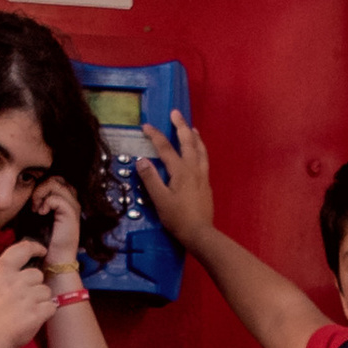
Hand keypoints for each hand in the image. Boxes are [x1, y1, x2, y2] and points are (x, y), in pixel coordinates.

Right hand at [0, 239, 63, 347]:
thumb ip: (2, 276)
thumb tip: (17, 273)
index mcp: (0, 271)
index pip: (23, 249)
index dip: (35, 248)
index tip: (41, 251)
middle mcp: (16, 280)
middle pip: (37, 274)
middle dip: (34, 284)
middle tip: (24, 298)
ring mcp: (28, 296)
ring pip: (46, 291)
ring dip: (40, 300)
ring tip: (26, 311)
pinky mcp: (37, 313)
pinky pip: (51, 306)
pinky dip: (45, 313)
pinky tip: (33, 319)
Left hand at [31, 176, 83, 297]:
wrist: (53, 261)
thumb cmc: (42, 243)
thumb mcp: (33, 218)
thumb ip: (33, 203)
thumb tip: (22, 191)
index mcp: (65, 202)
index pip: (56, 180)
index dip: (42, 184)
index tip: (32, 200)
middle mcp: (72, 202)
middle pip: (58, 178)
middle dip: (42, 186)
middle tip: (34, 202)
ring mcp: (73, 207)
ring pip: (57, 184)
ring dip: (41, 193)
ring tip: (36, 208)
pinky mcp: (71, 214)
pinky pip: (56, 198)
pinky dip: (45, 202)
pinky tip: (40, 213)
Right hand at [136, 112, 214, 250]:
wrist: (200, 234)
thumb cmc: (178, 218)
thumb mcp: (160, 200)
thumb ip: (150, 179)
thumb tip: (141, 160)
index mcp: (181, 171)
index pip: (166, 148)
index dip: (155, 136)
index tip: (145, 126)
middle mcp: (194, 169)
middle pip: (188, 142)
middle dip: (181, 126)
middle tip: (175, 113)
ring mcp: (203, 176)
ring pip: (200, 150)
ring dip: (194, 137)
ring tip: (191, 128)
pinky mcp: (206, 184)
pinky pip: (204, 159)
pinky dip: (201, 149)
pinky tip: (199, 153)